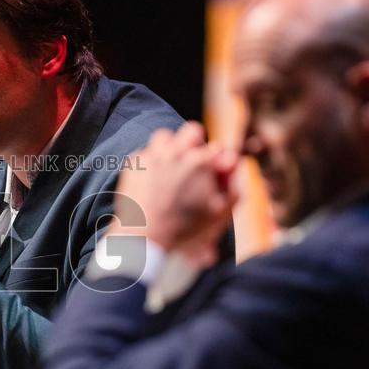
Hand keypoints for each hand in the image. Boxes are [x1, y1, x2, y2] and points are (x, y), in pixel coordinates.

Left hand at [111, 122, 237, 265]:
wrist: (146, 238)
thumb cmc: (186, 228)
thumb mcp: (219, 213)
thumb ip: (233, 186)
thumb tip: (233, 161)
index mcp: (202, 162)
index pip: (217, 148)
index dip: (217, 161)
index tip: (212, 171)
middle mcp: (177, 153)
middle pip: (192, 131)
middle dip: (195, 143)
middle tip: (192, 161)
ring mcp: (153, 156)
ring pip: (164, 136)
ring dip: (169, 147)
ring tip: (169, 166)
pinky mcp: (134, 164)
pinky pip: (144, 153)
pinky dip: (149, 163)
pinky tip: (151, 180)